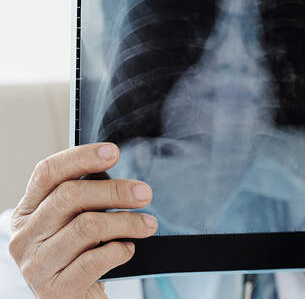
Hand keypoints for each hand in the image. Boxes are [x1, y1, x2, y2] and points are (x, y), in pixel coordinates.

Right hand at [8, 144, 157, 298]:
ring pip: (87, 227)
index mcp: (28, 212)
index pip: (48, 172)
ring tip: (147, 224)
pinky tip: (128, 249)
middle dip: (115, 191)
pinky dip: (119, 250)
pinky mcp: (54, 290)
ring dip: (126, 222)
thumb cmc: (80, 257)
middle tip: (144, 193)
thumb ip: (85, 200)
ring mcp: (36, 265)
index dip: (81, 157)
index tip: (114, 151)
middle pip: (70, 196)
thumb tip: (117, 174)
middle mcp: (24, 237)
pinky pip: (94, 259)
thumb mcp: (76, 224)